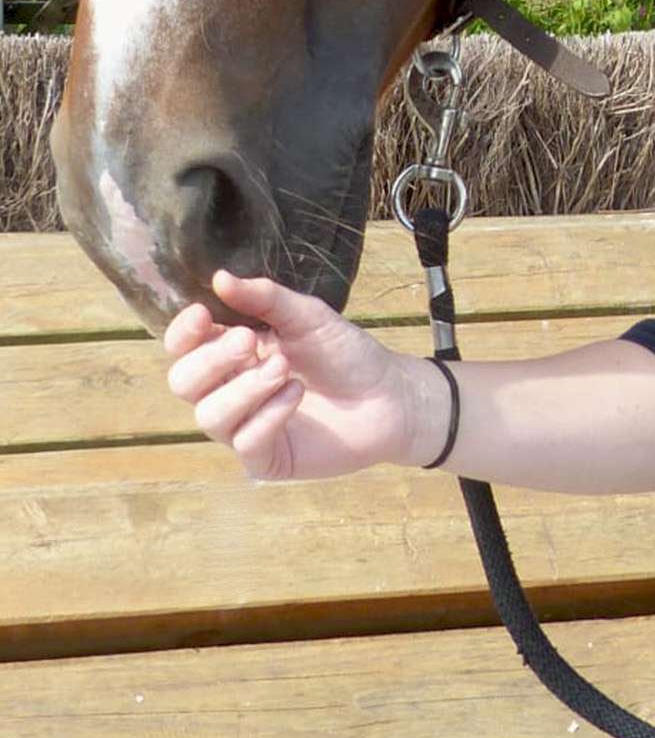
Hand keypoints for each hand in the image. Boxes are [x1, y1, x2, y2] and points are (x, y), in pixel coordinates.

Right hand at [163, 270, 433, 480]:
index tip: (203, 314)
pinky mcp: (266, 460)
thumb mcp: (307, 316)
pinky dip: (269, 415)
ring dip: (245, 388)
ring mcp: (244, 428)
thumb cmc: (345, 353)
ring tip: (284, 368)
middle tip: (250, 341)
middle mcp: (229, 391)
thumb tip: (219, 278)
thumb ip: (265, 298)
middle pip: (184, 382)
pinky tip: (298, 394)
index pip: (183, 348)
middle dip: (212, 359)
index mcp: (232, 354)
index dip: (182, 333)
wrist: (389, 395)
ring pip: (209, 417)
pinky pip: (246, 443)